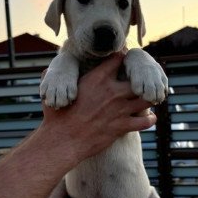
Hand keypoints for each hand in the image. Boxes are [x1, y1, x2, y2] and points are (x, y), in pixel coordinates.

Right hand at [40, 52, 155, 165]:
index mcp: (97, 79)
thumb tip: (46, 70)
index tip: (126, 59)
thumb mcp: (53, 92)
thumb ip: (53, 79)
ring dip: (150, 98)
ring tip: (152, 98)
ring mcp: (119, 110)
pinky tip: (150, 118)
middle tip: (145, 80)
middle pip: (139, 78)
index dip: (124, 56)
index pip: (118, 59)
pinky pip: (144, 121)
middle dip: (143, 78)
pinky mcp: (122, 126)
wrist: (63, 140)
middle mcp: (112, 92)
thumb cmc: (56, 117)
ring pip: (146, 99)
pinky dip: (149, 119)